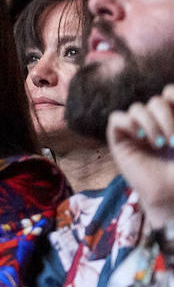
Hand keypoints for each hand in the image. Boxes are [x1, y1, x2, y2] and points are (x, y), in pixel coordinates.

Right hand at [106, 83, 173, 226]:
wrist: (170, 194)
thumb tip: (169, 97)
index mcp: (172, 118)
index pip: (170, 92)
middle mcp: (154, 121)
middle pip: (156, 100)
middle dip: (167, 117)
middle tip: (173, 142)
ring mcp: (136, 130)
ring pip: (138, 108)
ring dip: (151, 124)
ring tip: (158, 144)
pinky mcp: (119, 140)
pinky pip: (117, 118)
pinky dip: (129, 123)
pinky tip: (140, 137)